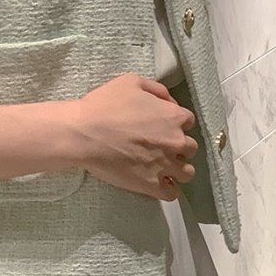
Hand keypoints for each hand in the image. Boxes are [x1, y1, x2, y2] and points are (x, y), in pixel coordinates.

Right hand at [64, 72, 198, 200]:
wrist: (84, 133)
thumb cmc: (105, 105)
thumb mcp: (131, 82)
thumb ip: (156, 90)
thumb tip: (169, 101)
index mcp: (173, 116)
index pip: (189, 121)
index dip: (176, 123)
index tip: (163, 126)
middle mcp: (176, 141)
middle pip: (191, 148)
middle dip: (178, 146)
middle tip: (160, 146)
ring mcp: (165, 165)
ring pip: (187, 173)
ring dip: (178, 169)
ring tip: (162, 168)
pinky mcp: (152, 185)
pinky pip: (171, 193)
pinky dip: (167, 189)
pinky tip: (157, 184)